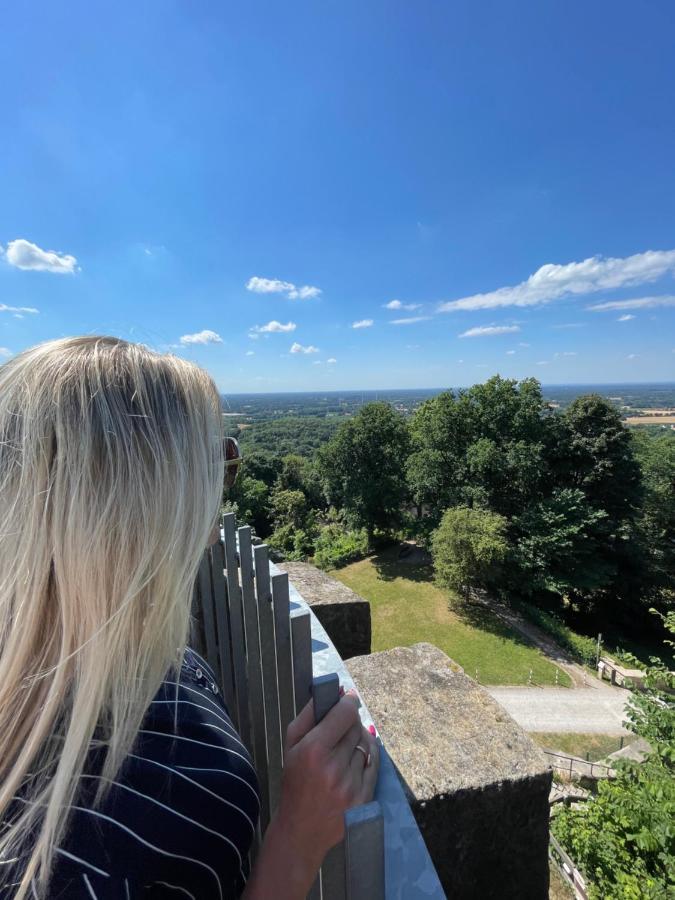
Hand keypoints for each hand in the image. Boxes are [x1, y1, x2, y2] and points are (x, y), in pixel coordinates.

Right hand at [276, 691, 379, 863]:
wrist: (301, 830)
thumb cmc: (294, 782)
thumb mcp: (291, 746)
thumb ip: (309, 714)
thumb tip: (335, 690)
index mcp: (313, 750)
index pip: (344, 713)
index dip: (348, 702)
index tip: (347, 698)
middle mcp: (334, 767)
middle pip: (356, 727)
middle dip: (350, 723)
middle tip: (341, 726)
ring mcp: (351, 784)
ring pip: (366, 744)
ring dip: (358, 740)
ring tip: (344, 747)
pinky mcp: (364, 798)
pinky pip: (374, 763)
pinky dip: (368, 755)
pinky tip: (356, 757)